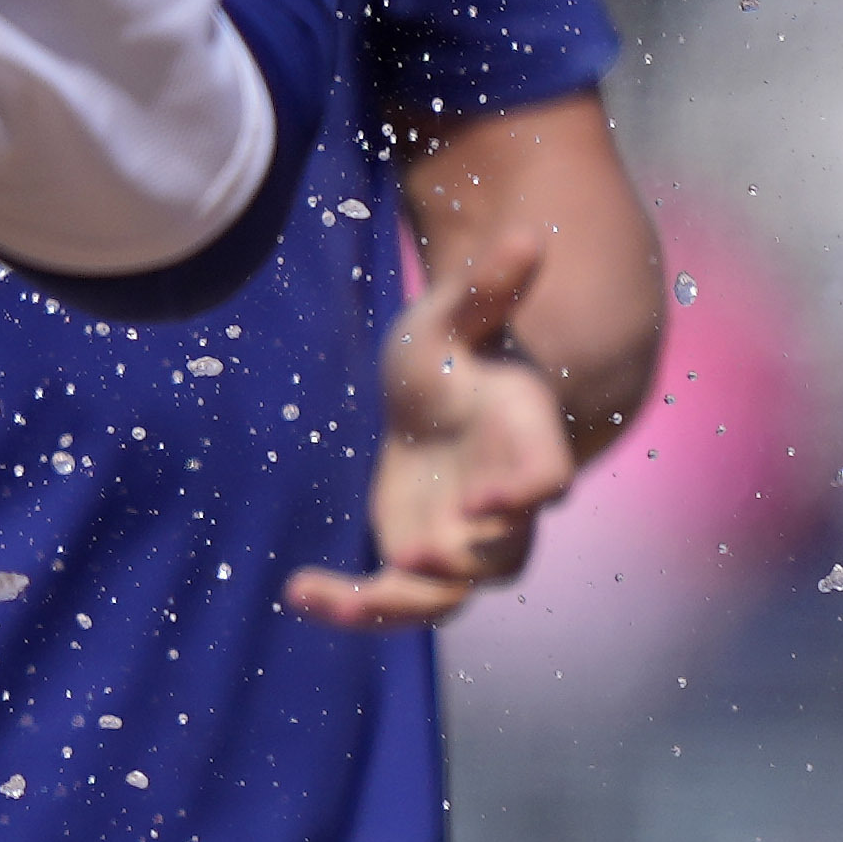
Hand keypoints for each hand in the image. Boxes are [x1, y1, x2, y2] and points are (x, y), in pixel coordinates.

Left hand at [285, 236, 576, 630]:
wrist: (438, 396)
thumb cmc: (456, 349)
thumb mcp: (458, 315)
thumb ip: (487, 291)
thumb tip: (525, 236)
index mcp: (523, 439)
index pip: (546, 473)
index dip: (530, 488)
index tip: (501, 499)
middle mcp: (504, 503)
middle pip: (502, 552)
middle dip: (465, 558)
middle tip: (415, 555)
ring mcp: (465, 537)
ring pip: (448, 592)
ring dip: (397, 603)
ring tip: (330, 598)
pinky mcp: (418, 556)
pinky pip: (396, 596)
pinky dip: (354, 605)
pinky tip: (297, 592)